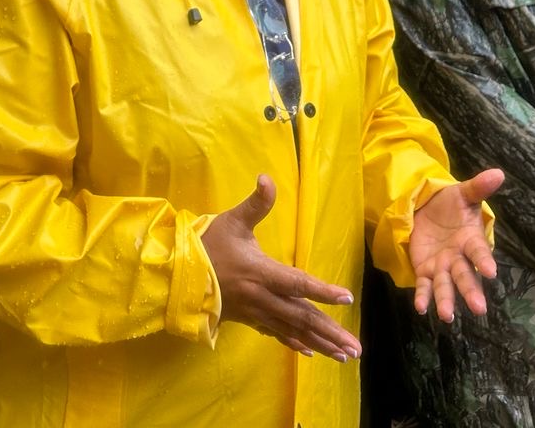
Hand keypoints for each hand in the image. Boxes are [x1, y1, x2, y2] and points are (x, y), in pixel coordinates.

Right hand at [202, 175, 360, 360]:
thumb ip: (256, 203)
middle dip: (330, 332)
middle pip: (301, 317)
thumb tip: (267, 177)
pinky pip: (277, 335)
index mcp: (260, 272)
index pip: (297, 283)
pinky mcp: (249, 319)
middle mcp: (262, 298)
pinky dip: (296, 345)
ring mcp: (256, 312)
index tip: (347, 298)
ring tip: (344, 357)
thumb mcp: (232, 220)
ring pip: (293, 331)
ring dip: (320, 344)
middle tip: (355, 349)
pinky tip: (311, 353)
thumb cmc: (208, 245)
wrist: (178, 275)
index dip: (322, 290)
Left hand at [409, 168, 502, 321]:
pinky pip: (424, 285)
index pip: (479, 251)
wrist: (427, 208)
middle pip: (465, 276)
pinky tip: (421, 307)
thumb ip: (478, 187)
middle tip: (479, 308)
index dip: (485, 260)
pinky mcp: (425, 269)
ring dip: (446, 301)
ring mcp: (442, 266)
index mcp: (470, 239)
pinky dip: (423, 296)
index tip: (492, 272)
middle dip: (471, 291)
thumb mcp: (462, 193)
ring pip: (445, 286)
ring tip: (447, 316)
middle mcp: (458, 257)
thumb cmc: (450, 204)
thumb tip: (499, 173)